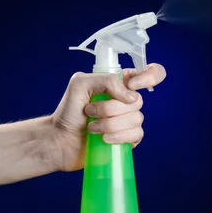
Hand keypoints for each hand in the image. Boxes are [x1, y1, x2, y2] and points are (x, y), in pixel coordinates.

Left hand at [51, 64, 166, 171]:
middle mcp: (126, 100)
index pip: (151, 73)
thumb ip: (106, 80)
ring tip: (92, 127)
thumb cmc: (68, 110)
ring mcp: (128, 120)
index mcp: (119, 83)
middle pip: (138, 100)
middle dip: (111, 108)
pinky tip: (103, 139)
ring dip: (110, 124)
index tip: (131, 86)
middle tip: (90, 111)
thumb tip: (130, 96)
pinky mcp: (128, 138)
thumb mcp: (81, 84)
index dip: (150, 77)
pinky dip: (118, 137)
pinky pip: (136, 135)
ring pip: (136, 119)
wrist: (60, 139)